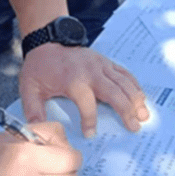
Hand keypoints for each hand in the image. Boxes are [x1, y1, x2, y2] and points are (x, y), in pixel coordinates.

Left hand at [20, 44, 149, 137]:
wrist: (48, 42)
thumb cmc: (40, 67)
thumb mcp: (29, 88)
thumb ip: (33, 111)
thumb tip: (38, 131)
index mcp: (73, 79)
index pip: (87, 102)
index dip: (90, 120)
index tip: (90, 133)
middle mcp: (92, 71)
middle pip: (115, 92)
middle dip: (126, 110)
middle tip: (135, 126)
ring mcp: (102, 65)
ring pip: (124, 82)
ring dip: (136, 99)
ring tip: (144, 114)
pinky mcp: (107, 62)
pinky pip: (125, 74)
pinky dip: (135, 85)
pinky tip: (141, 97)